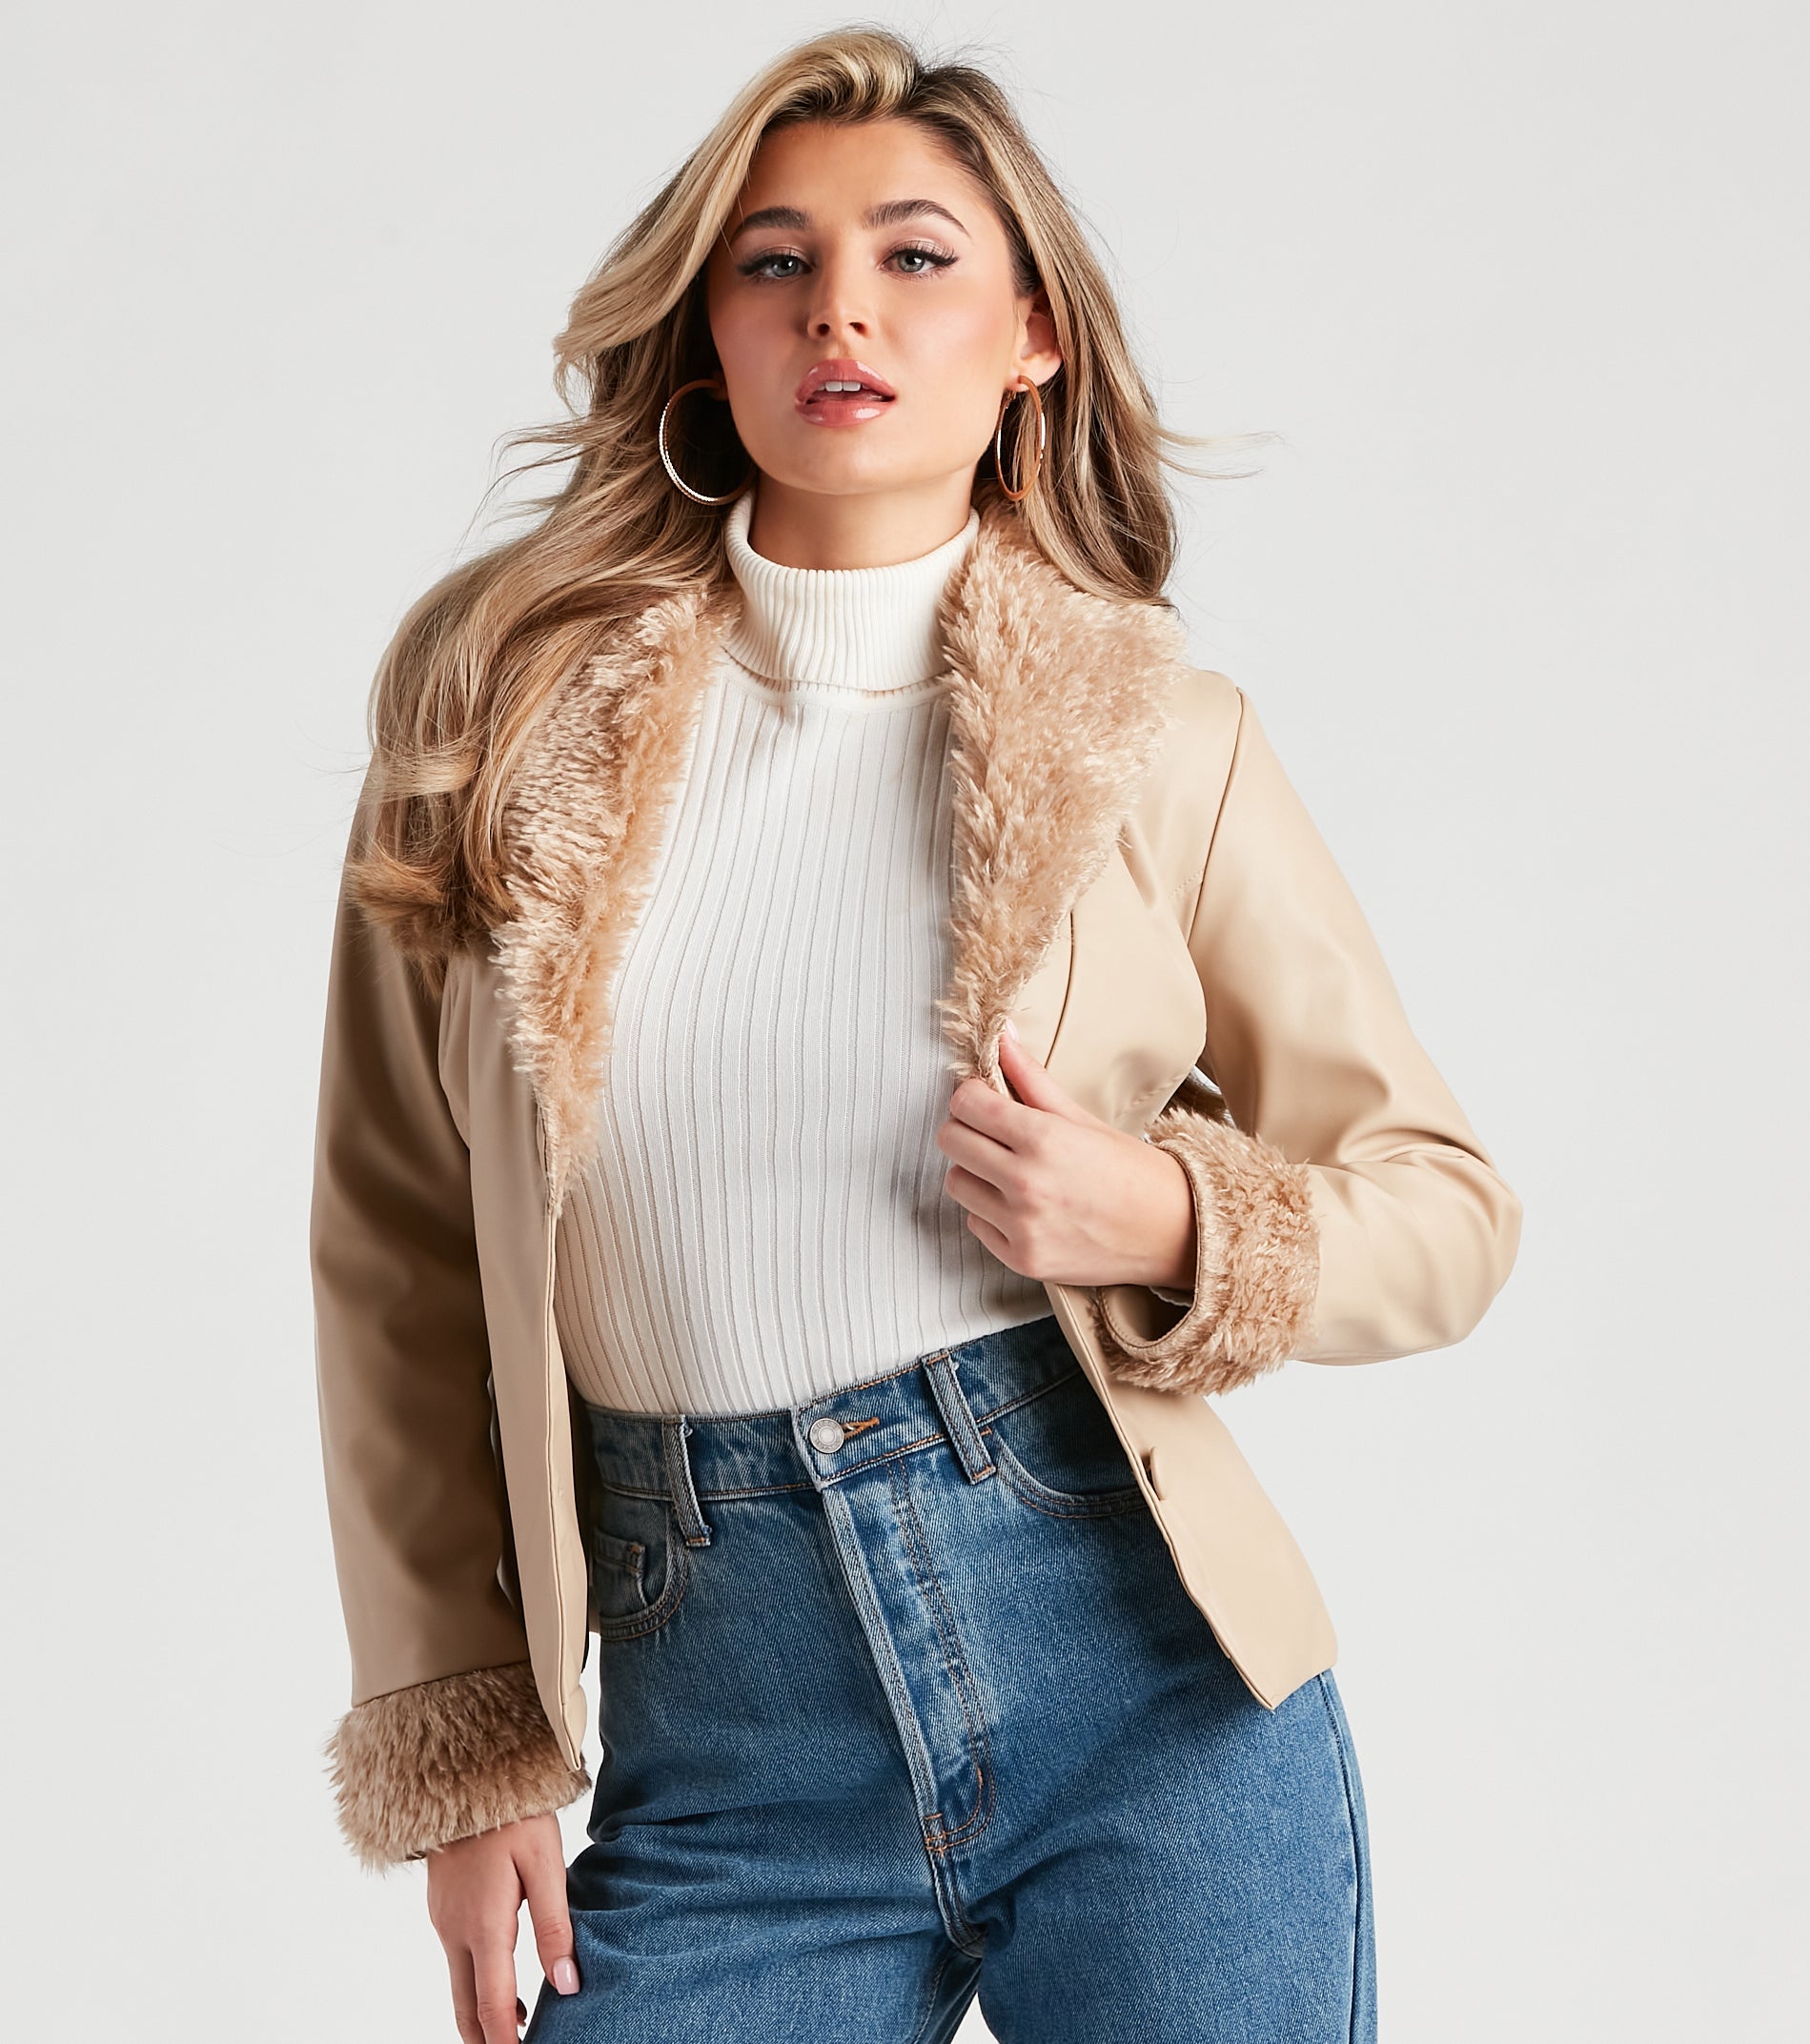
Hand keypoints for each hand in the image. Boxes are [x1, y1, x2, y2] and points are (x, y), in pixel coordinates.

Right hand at [425, 1811, 579, 2042]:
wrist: (463, 1773)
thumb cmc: (514, 1814)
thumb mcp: (546, 1865)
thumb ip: (556, 1927)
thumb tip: (567, 1985)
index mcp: (485, 1927)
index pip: (493, 2008)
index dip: (507, 2043)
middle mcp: (455, 1932)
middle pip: (467, 2008)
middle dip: (486, 2039)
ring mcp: (442, 1920)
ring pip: (459, 1985)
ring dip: (482, 2011)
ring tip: (518, 2024)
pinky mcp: (441, 1907)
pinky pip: (456, 1958)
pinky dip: (475, 1981)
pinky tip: (503, 1975)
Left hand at [936, 1019, 1195, 1291]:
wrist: (1172, 1233)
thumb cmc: (1133, 1171)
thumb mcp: (1083, 1118)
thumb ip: (1031, 1079)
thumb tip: (1001, 1036)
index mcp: (1044, 1139)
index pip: (966, 1104)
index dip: (971, 1096)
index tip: (986, 1100)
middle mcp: (1027, 1183)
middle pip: (951, 1141)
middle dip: (967, 1130)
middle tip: (994, 1133)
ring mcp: (1022, 1225)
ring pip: (957, 1183)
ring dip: (976, 1172)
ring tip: (1010, 1171)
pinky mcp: (1021, 1259)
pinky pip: (975, 1223)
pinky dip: (991, 1213)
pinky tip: (1024, 1206)